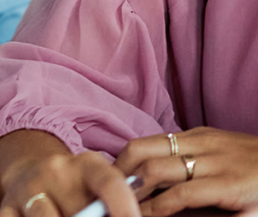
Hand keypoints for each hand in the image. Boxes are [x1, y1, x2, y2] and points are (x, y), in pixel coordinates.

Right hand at [0, 131, 139, 216]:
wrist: (29, 171)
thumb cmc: (73, 183)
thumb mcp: (94, 181)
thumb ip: (109, 197)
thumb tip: (128, 216)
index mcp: (86, 163)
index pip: (110, 183)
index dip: (123, 205)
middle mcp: (56, 171)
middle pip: (79, 211)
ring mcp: (28, 190)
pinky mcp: (6, 208)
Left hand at [115, 127, 257, 216]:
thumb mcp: (234, 164)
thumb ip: (201, 174)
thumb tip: (164, 199)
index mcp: (203, 136)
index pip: (144, 144)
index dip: (118, 168)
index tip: (103, 194)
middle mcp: (204, 143)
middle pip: (137, 151)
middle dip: (113, 179)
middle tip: (103, 206)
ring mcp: (216, 162)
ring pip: (151, 171)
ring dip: (127, 198)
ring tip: (115, 216)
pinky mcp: (229, 184)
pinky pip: (177, 196)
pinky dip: (154, 212)